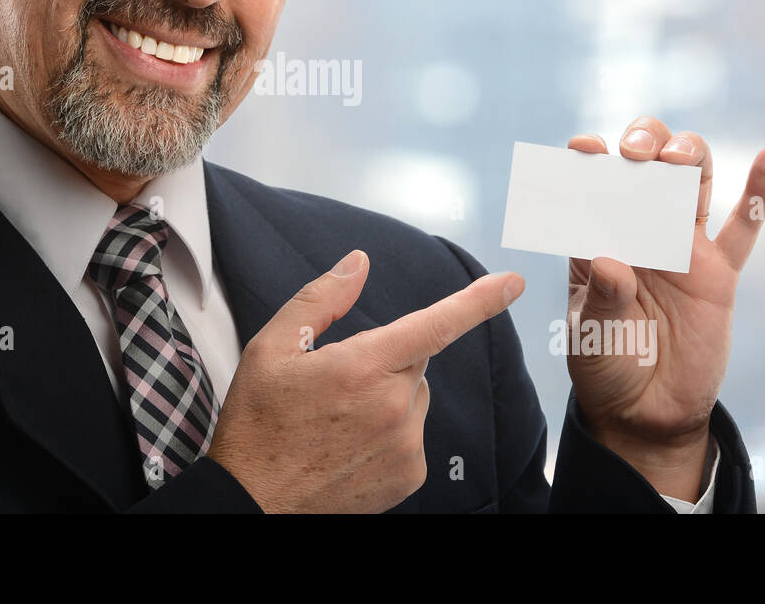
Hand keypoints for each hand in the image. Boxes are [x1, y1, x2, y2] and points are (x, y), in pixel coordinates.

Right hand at [206, 249, 524, 512]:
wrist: (252, 502)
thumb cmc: (257, 424)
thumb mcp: (271, 348)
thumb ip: (321, 299)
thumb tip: (358, 263)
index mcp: (361, 367)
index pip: (434, 325)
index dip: (478, 301)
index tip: (512, 282)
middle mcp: (393, 406)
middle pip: (414, 360)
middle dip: (384, 361)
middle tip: (336, 384)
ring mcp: (406, 445)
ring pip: (414, 398)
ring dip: (388, 397)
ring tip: (337, 420)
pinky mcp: (410, 474)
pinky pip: (413, 434)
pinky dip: (390, 431)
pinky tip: (349, 444)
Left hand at [564, 118, 764, 499]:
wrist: (647, 412)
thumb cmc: (605, 365)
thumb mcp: (591, 335)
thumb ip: (603, 299)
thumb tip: (613, 263)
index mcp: (595, 236)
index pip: (591, 185)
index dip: (589, 160)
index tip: (584, 148)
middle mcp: (637, 230)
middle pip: (647, 166)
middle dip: (644, 145)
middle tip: (636, 156)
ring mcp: (681, 247)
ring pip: (691, 182)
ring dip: (687, 156)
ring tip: (678, 159)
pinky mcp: (718, 273)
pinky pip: (743, 228)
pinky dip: (760, 193)